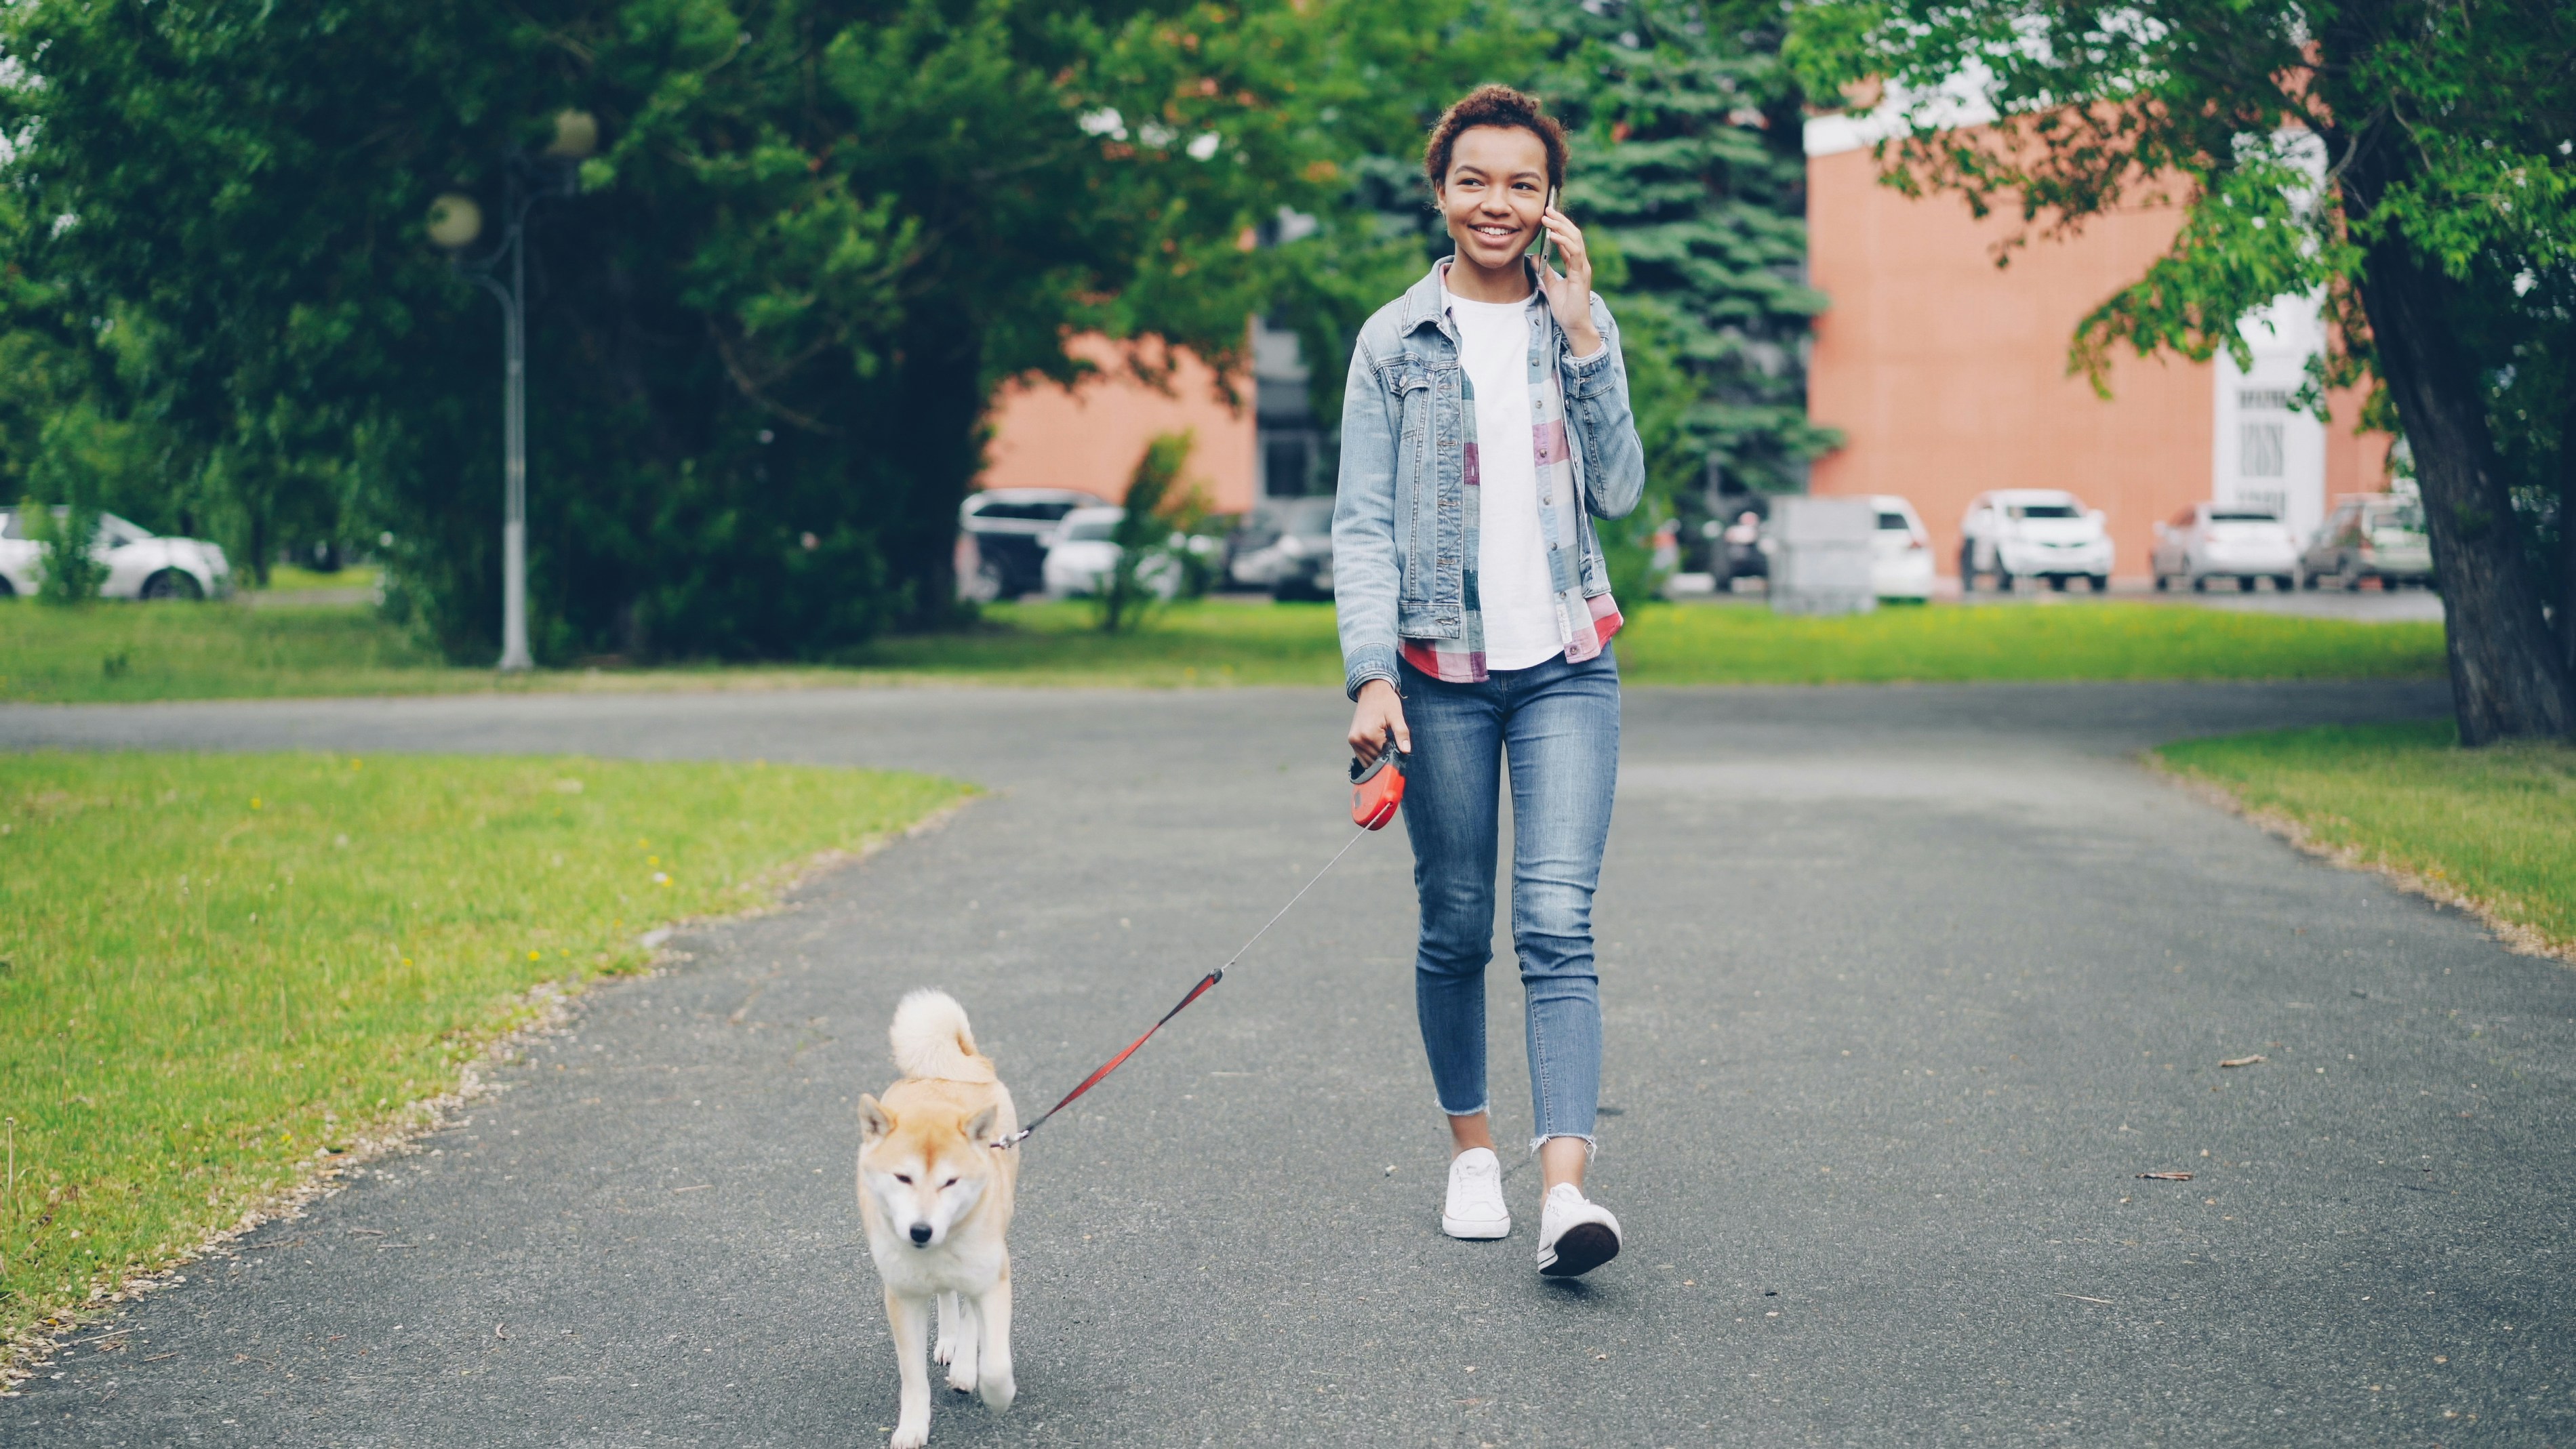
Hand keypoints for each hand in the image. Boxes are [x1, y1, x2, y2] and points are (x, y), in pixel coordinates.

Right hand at [1348, 679, 1409, 764]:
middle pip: (1375, 760)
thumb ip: (1402, 734)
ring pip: (1368, 760)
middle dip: (1385, 757)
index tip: (1399, 747)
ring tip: (1386, 743)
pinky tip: (1379, 745)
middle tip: (1394, 745)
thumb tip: (1406, 751)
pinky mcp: (1352, 740)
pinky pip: (1362, 756)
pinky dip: (1371, 755)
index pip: (1384, 756)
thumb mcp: (1397, 716)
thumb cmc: (1386, 701)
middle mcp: (1358, 739)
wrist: (1371, 690)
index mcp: (1369, 735)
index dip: (1393, 755)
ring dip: (1378, 757)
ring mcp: (1353, 740)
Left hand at [1537, 204, 1601, 355]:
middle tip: (1547, 209)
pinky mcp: (1580, 275)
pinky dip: (1563, 242)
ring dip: (1561, 227)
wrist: (1573, 325)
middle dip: (1560, 220)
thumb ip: (1544, 270)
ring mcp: (1582, 268)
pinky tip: (1553, 236)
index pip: (1569, 238)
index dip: (1559, 226)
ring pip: (1575, 239)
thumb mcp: (1550, 285)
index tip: (1547, 215)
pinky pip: (1574, 253)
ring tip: (1548, 218)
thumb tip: (1534, 256)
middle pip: (1573, 234)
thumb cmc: (1565, 308)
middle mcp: (1581, 263)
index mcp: (1575, 264)